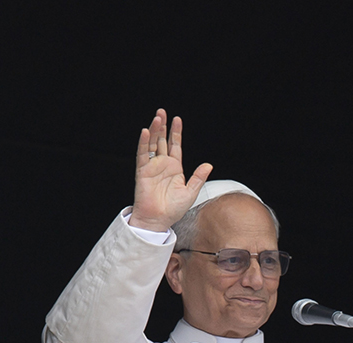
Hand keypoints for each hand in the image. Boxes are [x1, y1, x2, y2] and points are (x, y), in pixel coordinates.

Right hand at [129, 109, 212, 231]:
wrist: (159, 220)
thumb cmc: (173, 209)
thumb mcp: (191, 192)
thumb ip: (198, 177)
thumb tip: (209, 165)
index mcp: (174, 168)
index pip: (175, 146)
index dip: (176, 132)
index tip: (177, 119)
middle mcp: (162, 165)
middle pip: (162, 141)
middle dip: (162, 126)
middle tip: (162, 111)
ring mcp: (152, 167)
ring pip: (152, 144)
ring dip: (154, 130)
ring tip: (157, 117)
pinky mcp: (143, 171)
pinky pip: (143, 155)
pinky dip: (144, 143)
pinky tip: (145, 132)